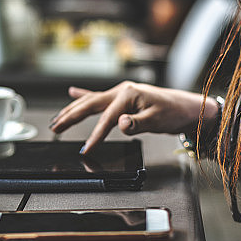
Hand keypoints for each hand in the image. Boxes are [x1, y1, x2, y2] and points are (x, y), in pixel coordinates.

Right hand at [49, 81, 218, 153]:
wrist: (185, 106)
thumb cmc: (173, 112)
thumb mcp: (158, 120)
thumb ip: (138, 123)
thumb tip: (121, 124)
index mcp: (128, 94)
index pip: (107, 118)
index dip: (95, 135)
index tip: (86, 149)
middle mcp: (121, 90)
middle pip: (90, 104)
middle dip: (71, 116)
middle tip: (55, 128)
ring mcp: (120, 93)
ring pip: (90, 100)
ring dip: (72, 108)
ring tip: (57, 119)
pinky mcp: (122, 97)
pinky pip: (98, 96)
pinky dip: (84, 94)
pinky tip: (72, 92)